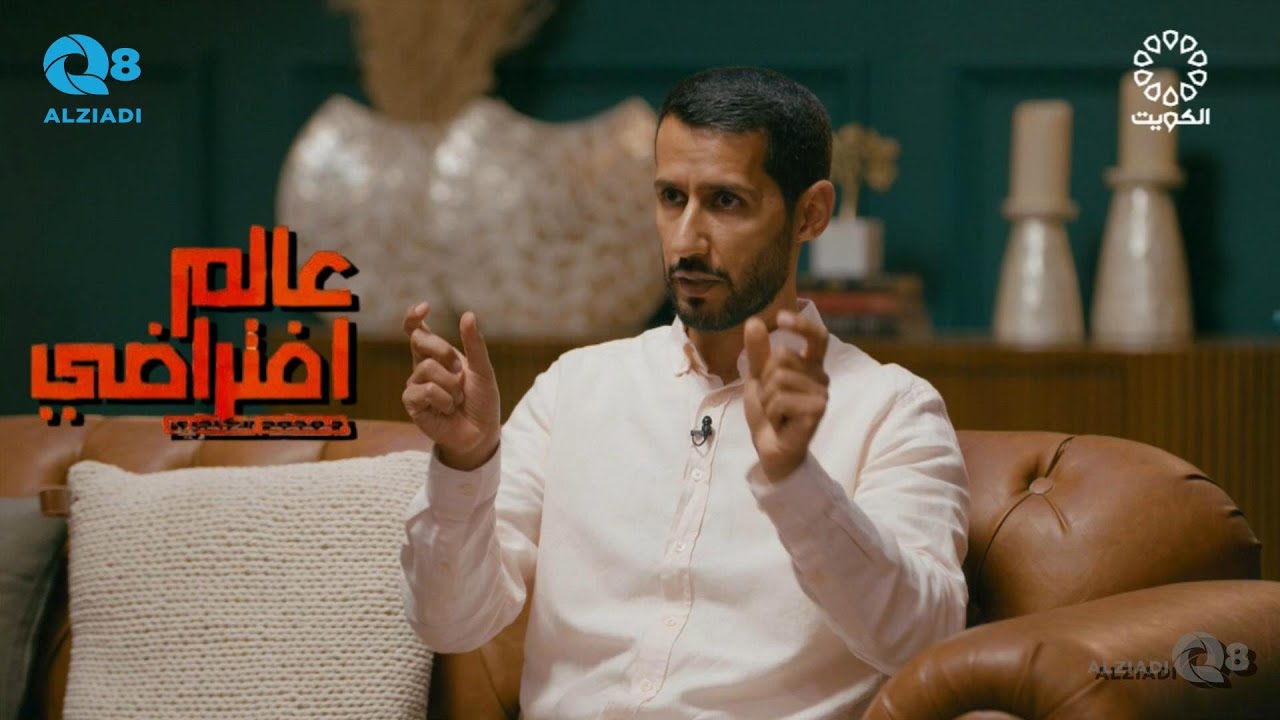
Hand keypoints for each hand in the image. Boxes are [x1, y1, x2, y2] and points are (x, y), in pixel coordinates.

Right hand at [401, 302, 500, 469]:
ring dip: (451, 384)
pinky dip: (444, 399)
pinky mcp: (412, 403)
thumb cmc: (482, 402)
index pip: (417, 331)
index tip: (424, 308)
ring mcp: (415, 384)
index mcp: (437, 356)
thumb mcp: (483, 370)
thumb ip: (475, 344)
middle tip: (461, 369)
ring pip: (426, 368)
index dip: (414, 317)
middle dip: (443, 350)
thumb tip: (467, 314)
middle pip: (419, 340)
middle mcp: (422, 367)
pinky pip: (426, 390)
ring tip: (458, 398)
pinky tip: (448, 409)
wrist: (481, 433)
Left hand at [743, 309, 829, 481]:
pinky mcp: (817, 410)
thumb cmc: (769, 414)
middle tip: (772, 401)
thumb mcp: (758, 378)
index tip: (781, 319)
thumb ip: (758, 352)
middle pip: (782, 357)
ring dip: (767, 399)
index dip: (801, 324)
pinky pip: (781, 399)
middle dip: (765, 380)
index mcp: (810, 365)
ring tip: (776, 413)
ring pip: (779, 378)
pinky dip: (772, 412)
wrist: (771, 448)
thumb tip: (754, 321)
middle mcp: (820, 377)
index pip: (817, 336)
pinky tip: (780, 422)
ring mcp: (821, 393)